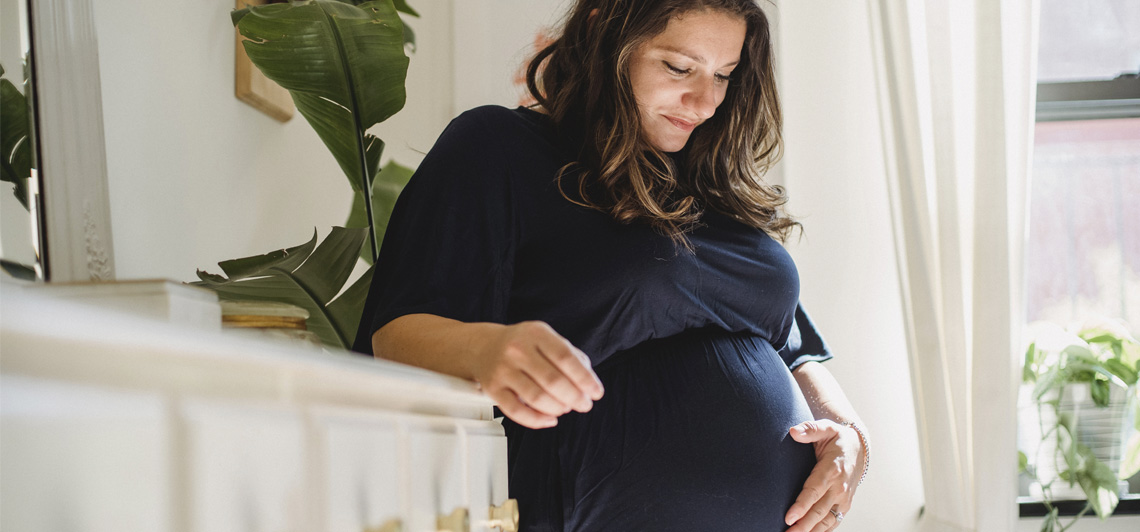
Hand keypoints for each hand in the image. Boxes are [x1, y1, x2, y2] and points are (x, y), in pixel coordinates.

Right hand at [467, 321, 603, 429]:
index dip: (584, 378)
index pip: (565, 358)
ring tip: (566, 408)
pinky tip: (549, 419)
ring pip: (536, 398)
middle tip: (584, 404)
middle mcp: (517, 350)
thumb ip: (570, 355)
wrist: (484, 346)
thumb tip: (588, 381)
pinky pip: (516, 412)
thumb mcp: (546, 338)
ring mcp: (503, 370)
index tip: (596, 392)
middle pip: (553, 381)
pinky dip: (537, 420)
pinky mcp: (493, 389)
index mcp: (536, 334)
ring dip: (558, 408)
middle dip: (575, 397)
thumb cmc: (522, 344)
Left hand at [784, 419, 863, 530]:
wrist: (858, 448)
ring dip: (810, 531)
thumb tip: (794, 431)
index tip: (788, 517)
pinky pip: (833, 522)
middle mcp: (840, 487)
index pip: (814, 490)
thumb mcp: (826, 428)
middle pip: (819, 511)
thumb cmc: (837, 438)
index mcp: (832, 469)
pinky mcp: (844, 505)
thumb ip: (810, 429)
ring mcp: (843, 499)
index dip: (801, 506)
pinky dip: (821, 531)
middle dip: (803, 525)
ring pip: (826, 521)